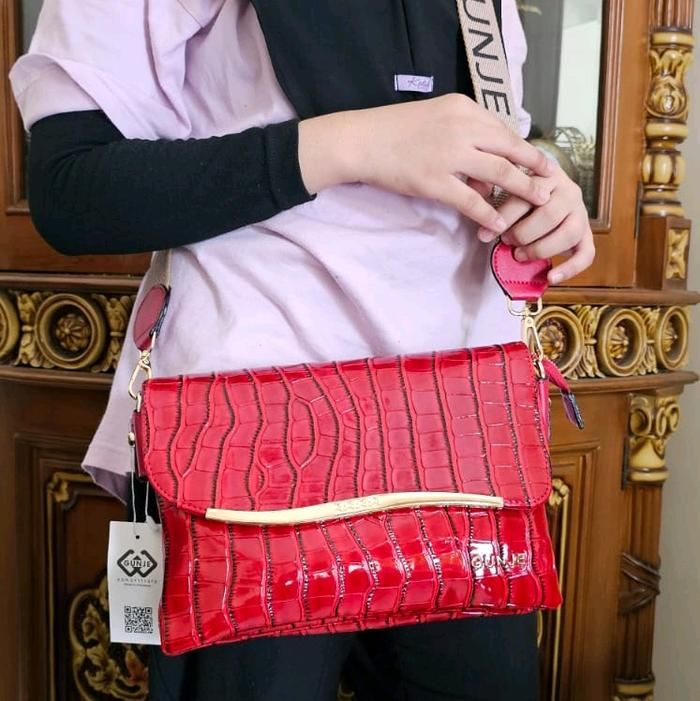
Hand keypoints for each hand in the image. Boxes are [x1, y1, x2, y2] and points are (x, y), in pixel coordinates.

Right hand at [298, 93, 555, 233]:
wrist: (361, 140)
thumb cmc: (393, 129)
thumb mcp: (433, 117)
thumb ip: (462, 132)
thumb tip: (484, 163)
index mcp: (462, 109)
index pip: (502, 129)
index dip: (524, 147)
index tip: (538, 159)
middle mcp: (462, 128)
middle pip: (509, 149)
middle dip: (535, 166)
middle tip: (553, 179)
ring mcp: (449, 156)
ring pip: (498, 173)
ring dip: (523, 189)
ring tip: (541, 200)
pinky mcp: (435, 181)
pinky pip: (470, 200)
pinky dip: (489, 212)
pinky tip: (500, 223)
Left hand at [476, 165, 594, 283]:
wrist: (549, 186)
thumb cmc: (521, 189)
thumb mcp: (506, 183)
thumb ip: (490, 191)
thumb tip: (476, 208)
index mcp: (546, 176)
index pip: (525, 196)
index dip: (503, 218)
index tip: (483, 234)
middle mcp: (568, 192)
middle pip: (549, 215)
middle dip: (522, 234)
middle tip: (506, 241)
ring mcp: (581, 212)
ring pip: (568, 234)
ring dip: (541, 249)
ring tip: (520, 255)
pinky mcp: (587, 233)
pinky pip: (587, 253)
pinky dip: (570, 269)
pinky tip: (551, 278)